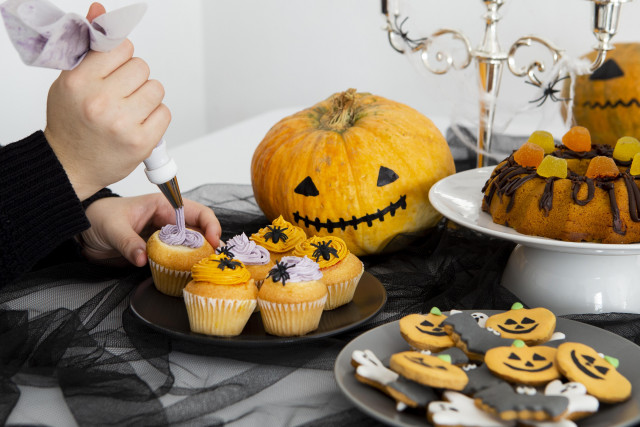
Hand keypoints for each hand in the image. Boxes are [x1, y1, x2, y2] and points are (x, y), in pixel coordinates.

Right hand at [44, 2, 170, 200]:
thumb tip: (101, 10)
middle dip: (135, 78)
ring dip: (147, 97)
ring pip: (156, 88)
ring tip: (130, 110)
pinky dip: (156, 117)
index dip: (121, 56)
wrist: (70, 165)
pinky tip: (139, 124)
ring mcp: (123, 123)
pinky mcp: (141, 142)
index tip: (114, 69)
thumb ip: (90, 46)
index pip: (120, 47)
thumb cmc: (71, 122)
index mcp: (80, 82)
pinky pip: (165, 112)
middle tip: (120, 94)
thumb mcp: (71, 79)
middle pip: (142, 67)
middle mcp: (101, 102)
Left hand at [80, 194, 221, 265]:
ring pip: (190, 246)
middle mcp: (168, 220)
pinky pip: (176, 258)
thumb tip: (142, 257)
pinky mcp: (158, 251)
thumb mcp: (112, 228)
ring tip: (204, 267)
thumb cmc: (98, 218)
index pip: (196, 211)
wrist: (83, 233)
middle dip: (208, 244)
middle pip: (198, 230)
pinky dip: (184, 265)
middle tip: (212, 259)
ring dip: (198, 256)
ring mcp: (164, 237)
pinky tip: (188, 273)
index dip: (209, 225)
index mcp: (162, 206)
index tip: (213, 241)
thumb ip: (128, 242)